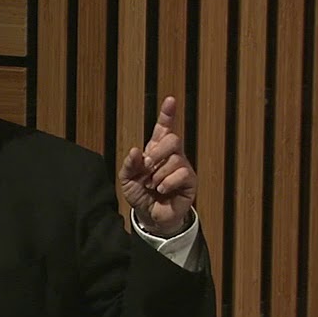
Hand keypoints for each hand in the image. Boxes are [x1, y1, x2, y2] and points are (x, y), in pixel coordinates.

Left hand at [118, 96, 196, 236]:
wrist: (149, 216)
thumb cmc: (140, 194)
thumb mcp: (127, 179)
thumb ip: (129, 164)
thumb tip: (136, 150)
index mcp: (156, 150)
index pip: (163, 128)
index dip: (167, 114)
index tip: (170, 100)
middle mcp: (172, 155)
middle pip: (172, 139)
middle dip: (157, 152)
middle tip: (147, 167)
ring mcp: (182, 167)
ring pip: (175, 158)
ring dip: (159, 173)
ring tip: (153, 185)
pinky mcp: (190, 181)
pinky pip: (182, 173)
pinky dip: (168, 181)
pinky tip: (162, 189)